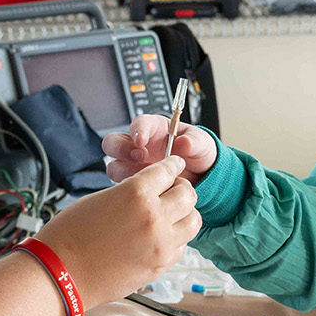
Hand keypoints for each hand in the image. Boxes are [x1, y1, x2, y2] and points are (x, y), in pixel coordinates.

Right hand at [34, 154, 199, 309]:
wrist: (61, 273)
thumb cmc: (70, 235)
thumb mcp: (100, 198)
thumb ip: (130, 193)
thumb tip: (149, 191)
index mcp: (136, 193)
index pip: (168, 170)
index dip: (171, 165)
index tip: (174, 165)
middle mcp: (154, 217)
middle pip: (188, 194)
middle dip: (180, 188)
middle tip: (172, 190)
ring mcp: (160, 244)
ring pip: (193, 221)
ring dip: (184, 214)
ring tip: (170, 215)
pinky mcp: (159, 266)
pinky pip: (181, 246)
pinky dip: (175, 239)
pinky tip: (160, 237)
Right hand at [102, 115, 216, 185]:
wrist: (201, 177)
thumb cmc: (198, 154)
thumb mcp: (202, 144)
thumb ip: (194, 141)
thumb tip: (185, 142)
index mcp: (154, 130)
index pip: (139, 124)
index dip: (137, 130)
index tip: (141, 140)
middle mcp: (139, 146)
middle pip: (113, 142)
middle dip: (121, 149)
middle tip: (139, 157)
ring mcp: (134, 166)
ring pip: (114, 166)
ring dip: (125, 172)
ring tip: (144, 178)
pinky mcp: (135, 184)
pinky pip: (123, 187)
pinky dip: (131, 190)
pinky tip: (146, 192)